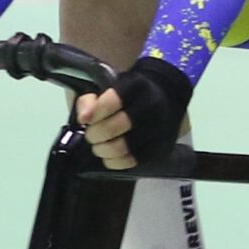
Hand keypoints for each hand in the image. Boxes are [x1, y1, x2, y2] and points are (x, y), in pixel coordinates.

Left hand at [76, 61, 192, 170]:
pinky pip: (131, 161)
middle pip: (113, 128)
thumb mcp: (107, 88)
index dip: (93, 115)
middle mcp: (151, 106)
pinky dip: (114, 161)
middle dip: (94, 135)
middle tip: (91, 136)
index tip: (87, 120)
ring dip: (102, 150)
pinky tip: (109, 156)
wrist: (164, 101)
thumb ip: (89, 100)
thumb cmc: (128, 97)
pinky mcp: (160, 148)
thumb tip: (84, 118)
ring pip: (121, 148)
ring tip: (99, 146)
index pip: (109, 102)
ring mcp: (159, 128)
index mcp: (136, 86)